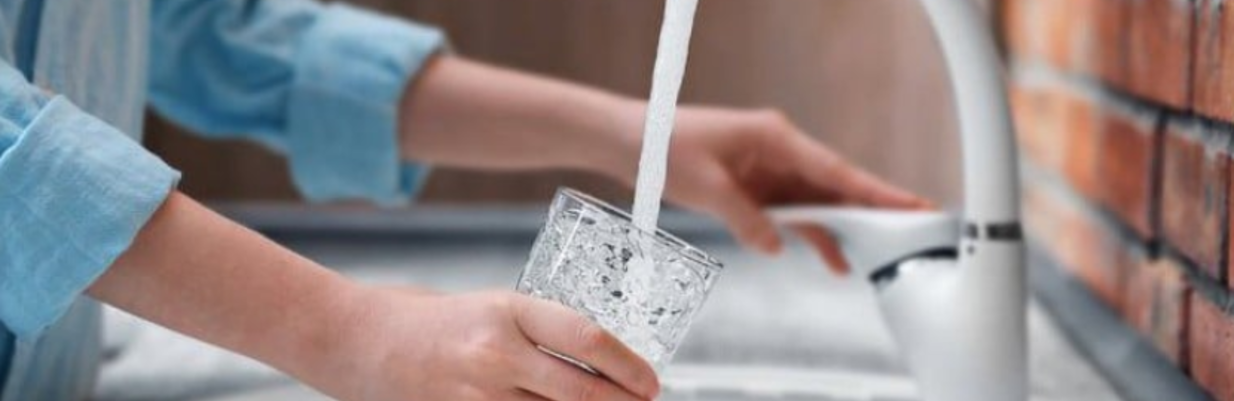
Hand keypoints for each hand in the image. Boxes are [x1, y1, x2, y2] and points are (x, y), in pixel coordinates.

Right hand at [306, 288, 659, 400]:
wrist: (355, 339)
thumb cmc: (429, 320)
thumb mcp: (492, 309)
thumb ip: (538, 335)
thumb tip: (597, 364)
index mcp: (507, 310)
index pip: (586, 337)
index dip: (628, 366)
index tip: (650, 382)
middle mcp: (494, 352)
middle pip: (580, 391)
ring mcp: (473, 393)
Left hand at [656, 107, 931, 273]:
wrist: (632, 142)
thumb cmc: (665, 149)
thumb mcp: (707, 187)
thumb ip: (745, 219)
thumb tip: (774, 245)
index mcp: (775, 137)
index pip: (834, 169)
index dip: (875, 190)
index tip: (910, 203)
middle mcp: (780, 150)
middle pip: (836, 184)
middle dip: (873, 207)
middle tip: (916, 224)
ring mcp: (770, 168)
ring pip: (817, 201)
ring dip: (842, 227)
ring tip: (877, 255)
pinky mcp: (757, 186)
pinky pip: (793, 212)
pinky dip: (810, 233)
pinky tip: (832, 258)